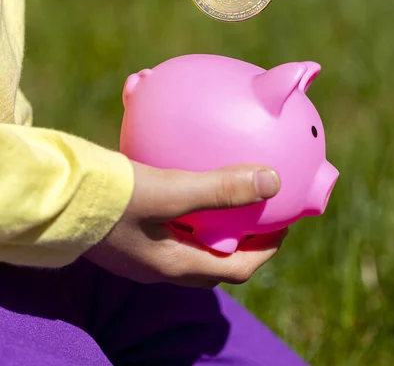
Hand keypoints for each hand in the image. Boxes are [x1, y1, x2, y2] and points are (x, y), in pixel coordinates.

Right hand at [85, 161, 286, 287]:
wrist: (55, 197)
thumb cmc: (110, 198)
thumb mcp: (168, 191)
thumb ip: (219, 188)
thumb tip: (272, 181)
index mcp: (173, 265)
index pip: (236, 269)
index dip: (266, 250)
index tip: (283, 224)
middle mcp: (158, 265)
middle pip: (215, 261)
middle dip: (243, 241)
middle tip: (260, 212)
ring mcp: (140, 251)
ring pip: (191, 244)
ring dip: (215, 227)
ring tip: (228, 195)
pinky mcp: (127, 231)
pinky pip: (169, 226)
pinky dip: (188, 211)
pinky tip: (185, 178)